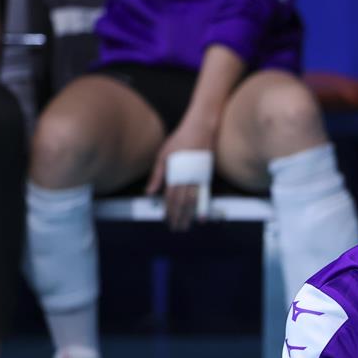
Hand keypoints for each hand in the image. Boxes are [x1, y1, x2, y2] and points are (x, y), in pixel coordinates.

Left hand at [144, 113, 217, 230]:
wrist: (201, 128)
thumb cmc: (180, 140)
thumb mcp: (164, 154)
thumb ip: (157, 175)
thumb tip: (150, 193)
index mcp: (175, 173)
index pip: (170, 198)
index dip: (168, 211)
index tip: (166, 221)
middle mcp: (187, 178)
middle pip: (181, 203)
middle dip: (178, 217)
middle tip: (175, 229)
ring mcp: (199, 177)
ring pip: (192, 202)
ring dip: (188, 216)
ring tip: (185, 226)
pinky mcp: (207, 176)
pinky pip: (204, 195)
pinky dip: (203, 208)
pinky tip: (202, 218)